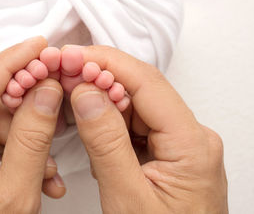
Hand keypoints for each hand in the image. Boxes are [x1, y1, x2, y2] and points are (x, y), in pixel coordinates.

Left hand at [0, 37, 64, 213]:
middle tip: (58, 97)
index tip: (38, 45)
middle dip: (27, 105)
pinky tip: (43, 177)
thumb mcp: (13, 197)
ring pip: (1, 122)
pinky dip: (27, 154)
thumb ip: (31, 141)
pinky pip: (3, 141)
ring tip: (48, 171)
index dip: (9, 64)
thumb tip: (46, 91)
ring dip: (32, 139)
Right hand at [69, 45, 227, 213]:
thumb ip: (105, 142)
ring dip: (101, 96)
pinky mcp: (166, 152)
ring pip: (136, 105)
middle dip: (99, 76)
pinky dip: (108, 118)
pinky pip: (135, 124)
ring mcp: (179, 144)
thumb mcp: (127, 198)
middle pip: (142, 90)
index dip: (106, 62)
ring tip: (68, 90)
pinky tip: (88, 117)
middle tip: (63, 69)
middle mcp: (191, 137)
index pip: (146, 83)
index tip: (72, 55)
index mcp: (191, 144)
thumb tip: (86, 94)